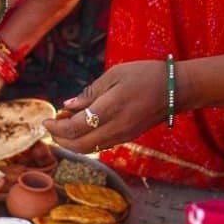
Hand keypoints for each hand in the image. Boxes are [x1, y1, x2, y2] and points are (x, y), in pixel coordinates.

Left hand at [43, 61, 168, 152]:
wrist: (178, 90)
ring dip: (70, 142)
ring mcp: (121, 136)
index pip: (74, 128)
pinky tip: (81, 126)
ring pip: (87, 149)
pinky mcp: (126, 138)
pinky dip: (84, 140)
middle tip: (51, 125)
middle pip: (77, 146)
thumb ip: (90, 93)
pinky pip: (98, 145)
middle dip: (59, 139)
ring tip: (64, 124)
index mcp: (110, 110)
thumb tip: (67, 105)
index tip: (45, 120)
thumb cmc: (146, 75)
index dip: (55, 128)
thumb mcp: (115, 75)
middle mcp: (115, 128)